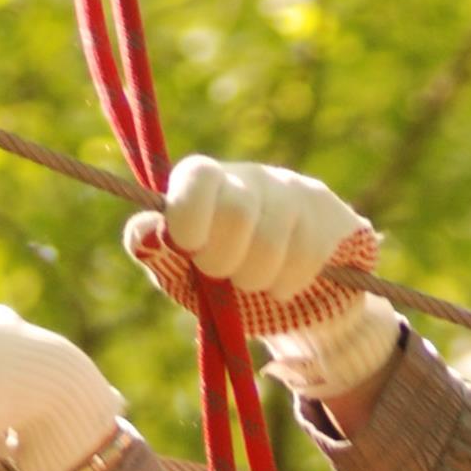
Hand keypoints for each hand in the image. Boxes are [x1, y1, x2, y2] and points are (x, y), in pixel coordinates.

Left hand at [126, 158, 398, 402]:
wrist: (291, 294)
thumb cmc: (224, 278)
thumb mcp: (182, 273)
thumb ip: (157, 253)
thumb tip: (141, 234)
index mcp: (206, 180)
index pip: (195, 178)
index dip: (189, 218)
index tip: (190, 249)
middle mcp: (249, 176)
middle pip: (236, 212)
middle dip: (223, 260)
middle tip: (223, 273)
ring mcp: (293, 192)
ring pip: (271, 243)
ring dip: (257, 280)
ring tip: (254, 281)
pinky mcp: (328, 215)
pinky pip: (305, 258)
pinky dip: (288, 285)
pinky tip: (284, 281)